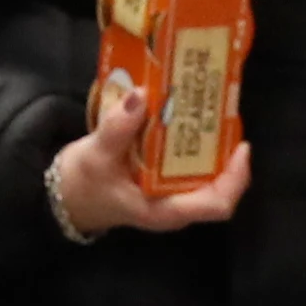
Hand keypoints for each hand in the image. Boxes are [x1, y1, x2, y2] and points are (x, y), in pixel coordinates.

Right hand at [46, 81, 248, 239]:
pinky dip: (195, 145)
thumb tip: (141, 95)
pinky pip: (191, 166)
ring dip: (214, 147)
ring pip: (207, 175)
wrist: (64, 197)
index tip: (241, 148)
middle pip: (219, 188)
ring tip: (214, 109)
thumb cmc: (82, 184)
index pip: (215, 205)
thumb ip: (118, 128)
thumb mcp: (95, 156)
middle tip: (226, 113)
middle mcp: (175, 206)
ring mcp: (171, 195)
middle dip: (228, 155)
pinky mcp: (164, 182)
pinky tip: (191, 118)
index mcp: (164, 210)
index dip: (235, 179)